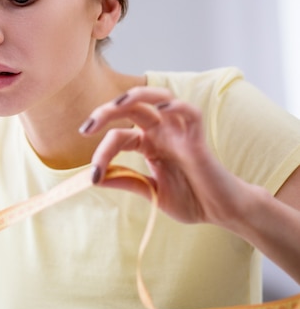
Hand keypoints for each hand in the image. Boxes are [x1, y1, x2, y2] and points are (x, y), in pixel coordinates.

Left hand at [79, 86, 253, 226]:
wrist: (222, 212)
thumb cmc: (191, 199)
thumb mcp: (150, 192)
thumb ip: (127, 181)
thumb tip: (95, 178)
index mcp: (148, 144)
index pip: (119, 136)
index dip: (102, 152)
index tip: (92, 176)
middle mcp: (162, 133)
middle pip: (132, 108)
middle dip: (107, 112)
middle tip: (86, 128)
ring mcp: (179, 133)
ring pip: (159, 98)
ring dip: (137, 96)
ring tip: (117, 103)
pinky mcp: (197, 140)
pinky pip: (190, 113)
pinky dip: (177, 106)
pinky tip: (162, 109)